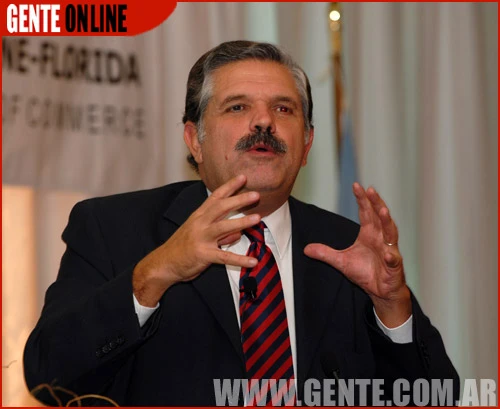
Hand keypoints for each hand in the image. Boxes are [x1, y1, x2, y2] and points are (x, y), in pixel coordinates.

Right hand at [133, 175, 260, 306]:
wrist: (164, 264)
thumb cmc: (182, 247)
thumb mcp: (200, 234)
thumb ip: (221, 233)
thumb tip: (238, 232)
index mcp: (199, 216)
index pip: (215, 197)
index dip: (229, 186)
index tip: (243, 177)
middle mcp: (200, 223)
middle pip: (221, 207)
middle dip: (238, 200)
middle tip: (256, 194)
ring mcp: (201, 238)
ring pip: (223, 227)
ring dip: (241, 222)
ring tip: (257, 218)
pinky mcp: (203, 255)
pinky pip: (224, 257)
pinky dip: (240, 259)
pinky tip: (253, 261)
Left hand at [304, 182, 410, 326]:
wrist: (380, 291)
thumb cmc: (365, 272)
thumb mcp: (341, 261)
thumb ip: (325, 253)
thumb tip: (306, 248)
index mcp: (370, 234)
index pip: (366, 212)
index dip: (362, 199)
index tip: (356, 185)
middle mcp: (381, 238)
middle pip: (380, 217)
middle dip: (376, 203)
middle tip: (370, 190)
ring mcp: (389, 251)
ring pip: (390, 233)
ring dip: (387, 222)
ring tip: (383, 211)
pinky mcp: (394, 267)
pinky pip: (394, 260)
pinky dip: (392, 257)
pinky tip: (389, 254)